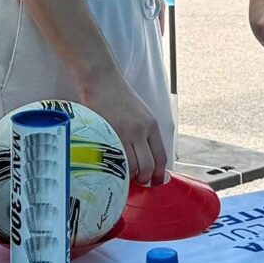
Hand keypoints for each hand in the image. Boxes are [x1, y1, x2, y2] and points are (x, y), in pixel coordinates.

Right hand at [81, 71, 168, 185]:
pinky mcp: (111, 133)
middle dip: (146, 179)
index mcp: (152, 125)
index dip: (160, 174)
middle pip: (150, 165)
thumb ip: (143, 133)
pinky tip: (112, 169)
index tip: (156, 182)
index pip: (162, 156)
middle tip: (138, 183)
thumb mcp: (139, 113)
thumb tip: (143, 155)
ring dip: (130, 176)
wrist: (102, 80)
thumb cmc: (117, 96)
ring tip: (123, 176)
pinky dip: (117, 169)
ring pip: (134, 165)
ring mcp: (127, 132)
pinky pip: (118, 159)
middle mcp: (142, 130)